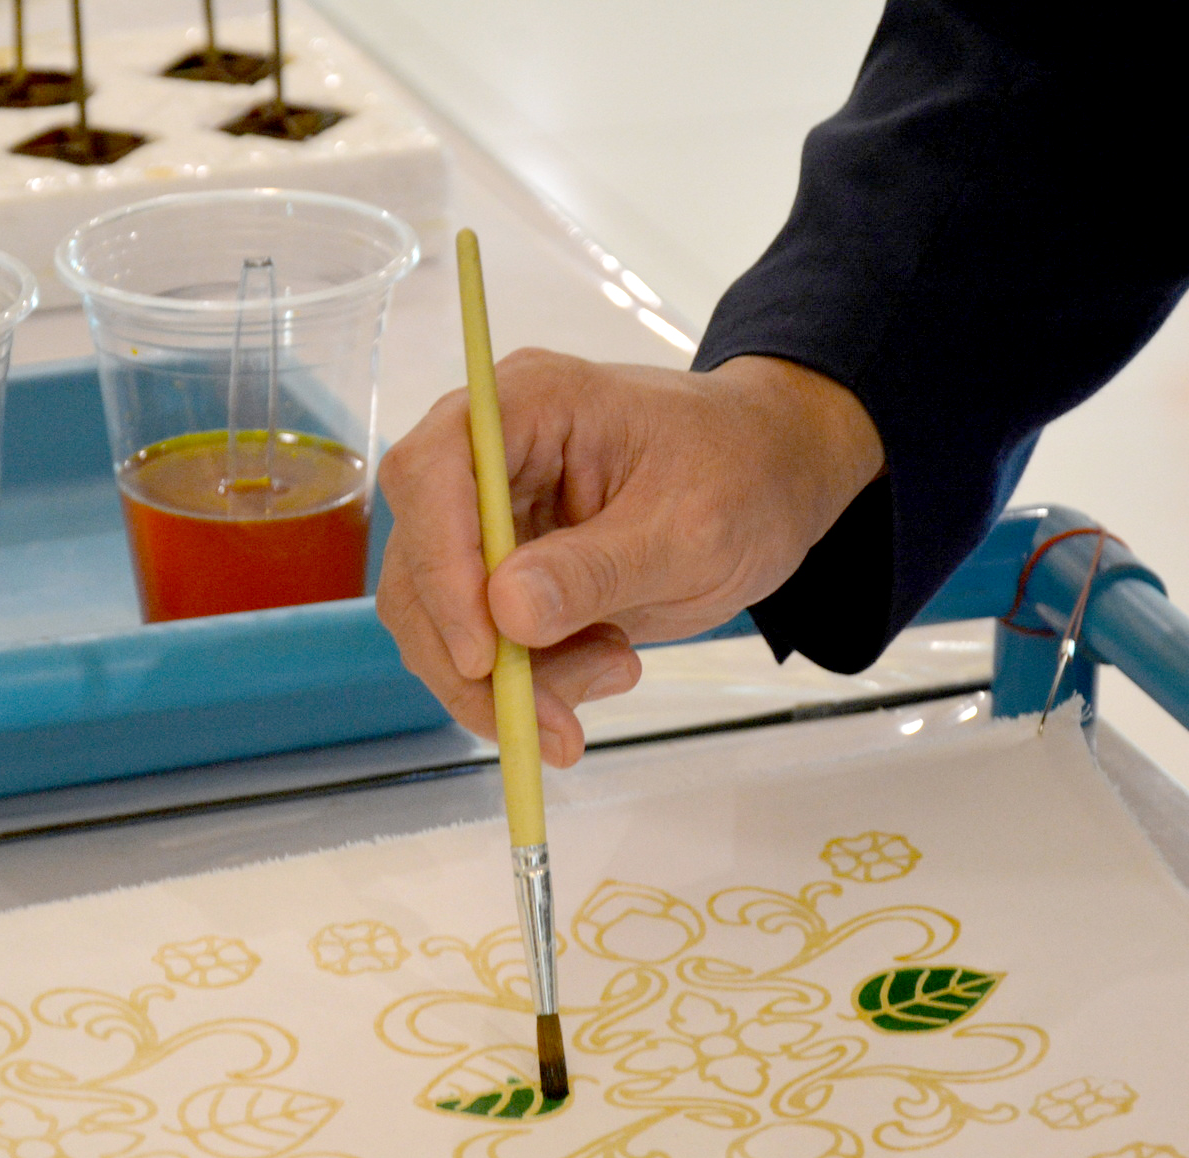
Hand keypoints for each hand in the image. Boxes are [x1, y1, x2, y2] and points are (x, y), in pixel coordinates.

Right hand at [375, 350, 884, 766]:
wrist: (772, 480)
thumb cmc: (743, 473)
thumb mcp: (691, 528)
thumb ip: (600, 570)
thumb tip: (507, 613)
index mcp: (528, 404)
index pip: (433, 473)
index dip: (441, 566)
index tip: (483, 653)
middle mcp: (485, 454)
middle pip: (416, 561)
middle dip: (473, 656)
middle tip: (550, 722)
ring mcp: (487, 515)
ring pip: (435, 619)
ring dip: (507, 679)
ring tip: (616, 670)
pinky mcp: (498, 571)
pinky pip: (476, 643)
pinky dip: (527, 683)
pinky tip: (604, 666)